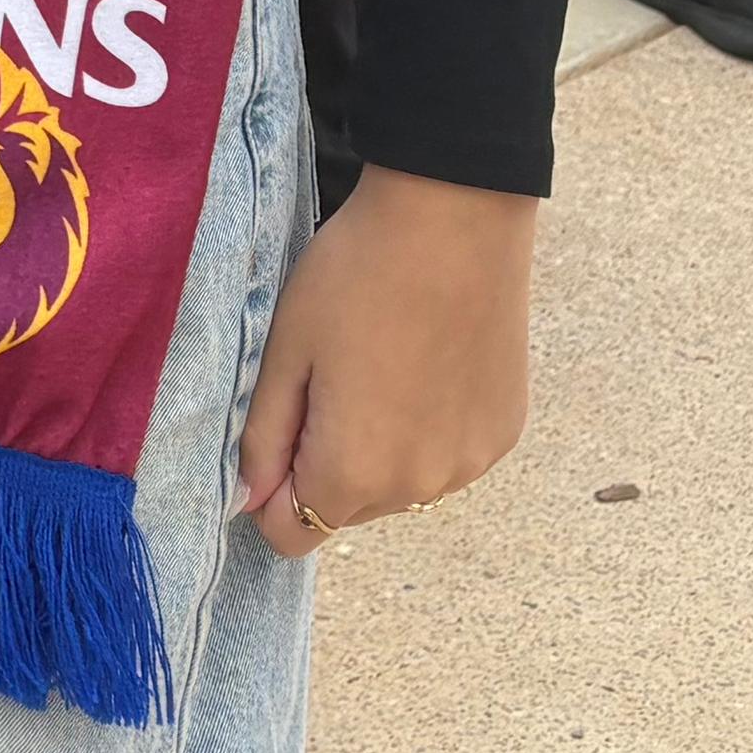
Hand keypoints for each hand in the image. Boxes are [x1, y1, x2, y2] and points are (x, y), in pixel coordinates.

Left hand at [234, 168, 537, 556]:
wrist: (454, 218)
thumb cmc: (355, 275)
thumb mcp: (285, 350)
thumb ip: (261, 438)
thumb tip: (249, 501)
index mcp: (354, 472)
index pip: (293, 534)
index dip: (270, 492)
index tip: (275, 430)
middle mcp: (419, 488)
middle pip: (347, 510)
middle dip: (323, 465)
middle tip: (326, 379)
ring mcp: (470, 464)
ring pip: (399, 487)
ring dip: (379, 451)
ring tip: (378, 367)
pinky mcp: (503, 434)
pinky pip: (446, 458)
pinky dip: (427, 430)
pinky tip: (423, 365)